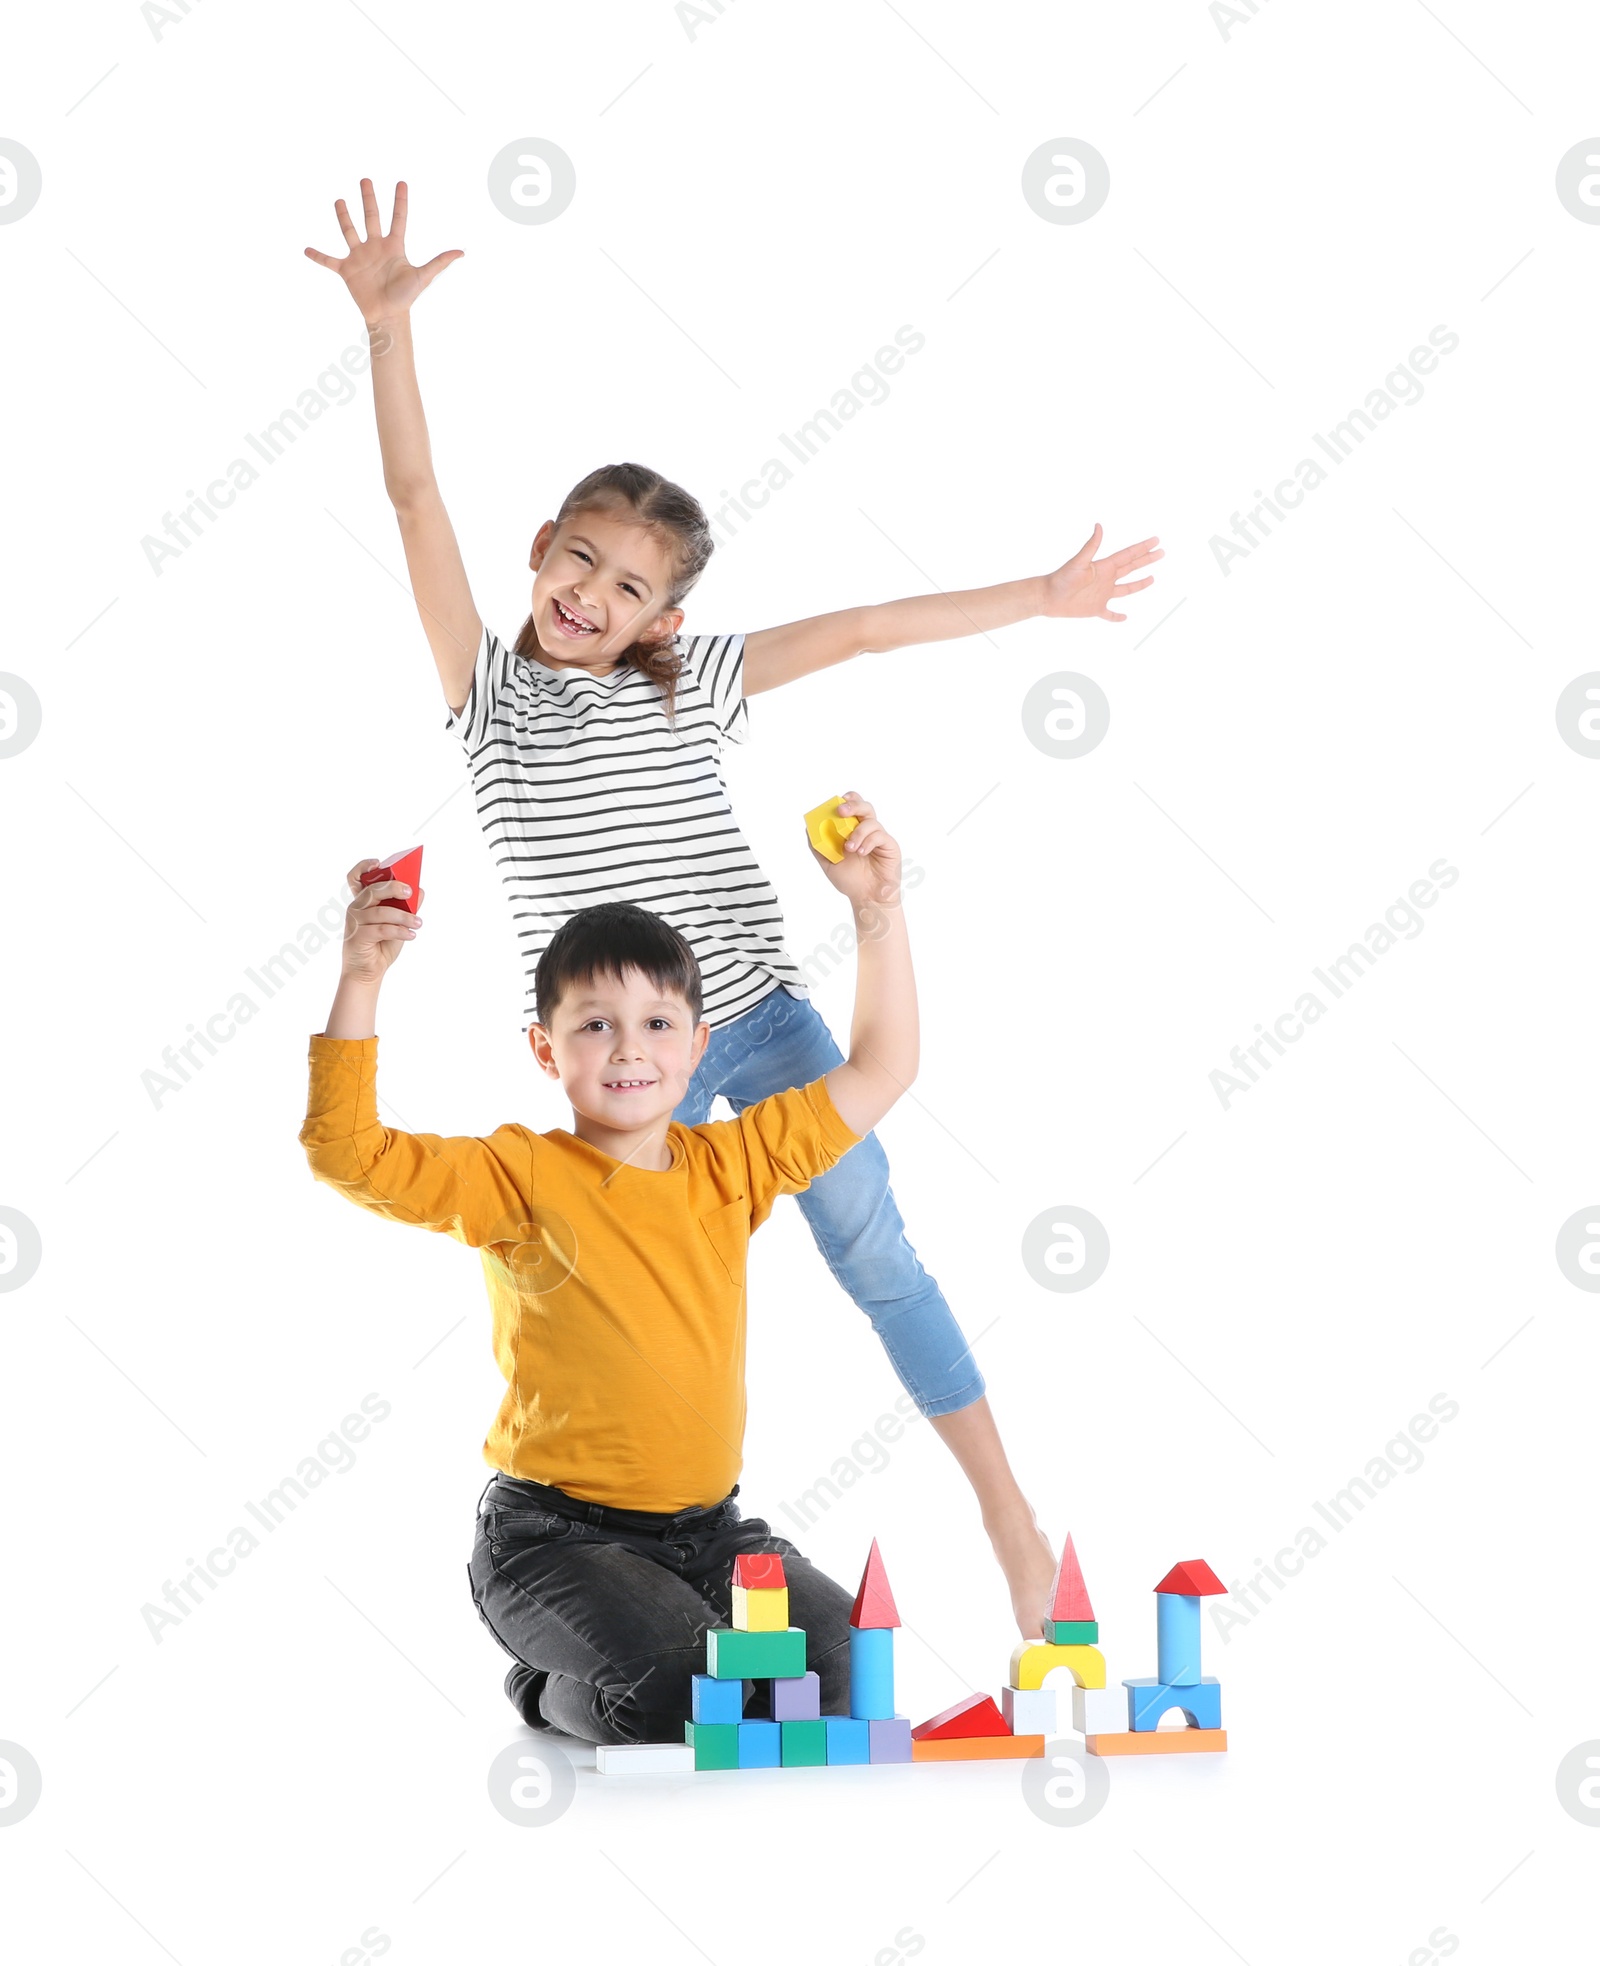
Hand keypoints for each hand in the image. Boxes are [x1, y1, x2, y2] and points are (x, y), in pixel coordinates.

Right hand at [304, 180, 461, 326]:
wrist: (388, 316)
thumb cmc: (406, 297)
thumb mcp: (423, 277)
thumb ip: (439, 262)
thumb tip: (462, 253)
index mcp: (393, 246)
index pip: (398, 218)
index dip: (400, 201)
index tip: (401, 182)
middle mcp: (375, 247)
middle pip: (372, 217)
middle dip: (369, 198)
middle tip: (365, 179)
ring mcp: (359, 256)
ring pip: (349, 231)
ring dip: (343, 217)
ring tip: (339, 201)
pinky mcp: (346, 270)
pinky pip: (329, 260)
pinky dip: (317, 256)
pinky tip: (306, 249)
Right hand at [340, 858, 423, 983]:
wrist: (368, 972)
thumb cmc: (381, 945)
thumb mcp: (397, 923)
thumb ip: (406, 907)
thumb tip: (421, 891)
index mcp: (363, 901)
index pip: (355, 877)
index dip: (364, 867)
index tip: (379, 863)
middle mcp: (356, 907)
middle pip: (373, 890)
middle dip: (394, 887)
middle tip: (410, 893)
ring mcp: (354, 922)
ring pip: (381, 911)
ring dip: (404, 916)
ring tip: (418, 923)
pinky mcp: (357, 936)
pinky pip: (381, 929)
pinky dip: (399, 931)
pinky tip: (411, 935)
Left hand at [810, 794, 901, 908]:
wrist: (867, 898)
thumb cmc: (851, 881)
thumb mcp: (828, 863)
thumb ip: (819, 846)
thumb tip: (809, 828)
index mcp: (854, 831)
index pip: (853, 808)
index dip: (848, 800)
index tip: (838, 801)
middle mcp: (867, 831)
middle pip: (865, 807)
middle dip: (853, 805)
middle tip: (841, 812)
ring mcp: (879, 837)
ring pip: (871, 821)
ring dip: (857, 832)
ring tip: (850, 849)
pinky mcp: (889, 845)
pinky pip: (880, 835)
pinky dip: (868, 842)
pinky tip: (862, 853)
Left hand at [1040, 525, 1162, 622]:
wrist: (1048, 597)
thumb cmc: (1061, 578)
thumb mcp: (1078, 562)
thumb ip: (1091, 546)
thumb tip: (1099, 526)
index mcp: (1104, 566)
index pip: (1128, 555)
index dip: (1142, 548)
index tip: (1156, 541)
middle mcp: (1106, 579)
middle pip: (1131, 568)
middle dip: (1147, 560)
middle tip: (1161, 553)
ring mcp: (1102, 594)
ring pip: (1126, 589)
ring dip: (1139, 584)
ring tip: (1152, 579)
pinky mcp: (1096, 609)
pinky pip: (1110, 614)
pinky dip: (1117, 616)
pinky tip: (1125, 617)